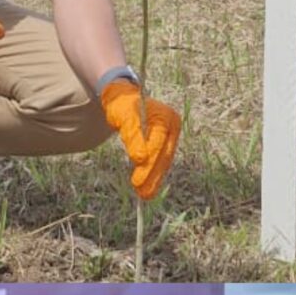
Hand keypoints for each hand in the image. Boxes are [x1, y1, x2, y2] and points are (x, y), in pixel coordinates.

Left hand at [100, 79, 182, 199]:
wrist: (124, 98)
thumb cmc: (123, 106)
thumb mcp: (124, 119)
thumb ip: (133, 137)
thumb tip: (140, 159)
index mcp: (165, 117)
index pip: (158, 142)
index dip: (149, 160)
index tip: (138, 178)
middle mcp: (172, 126)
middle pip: (163, 154)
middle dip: (153, 175)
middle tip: (144, 193)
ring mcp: (171, 135)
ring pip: (163, 161)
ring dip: (154, 179)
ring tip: (145, 195)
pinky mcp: (165, 143)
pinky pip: (160, 161)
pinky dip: (153, 173)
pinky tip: (147, 186)